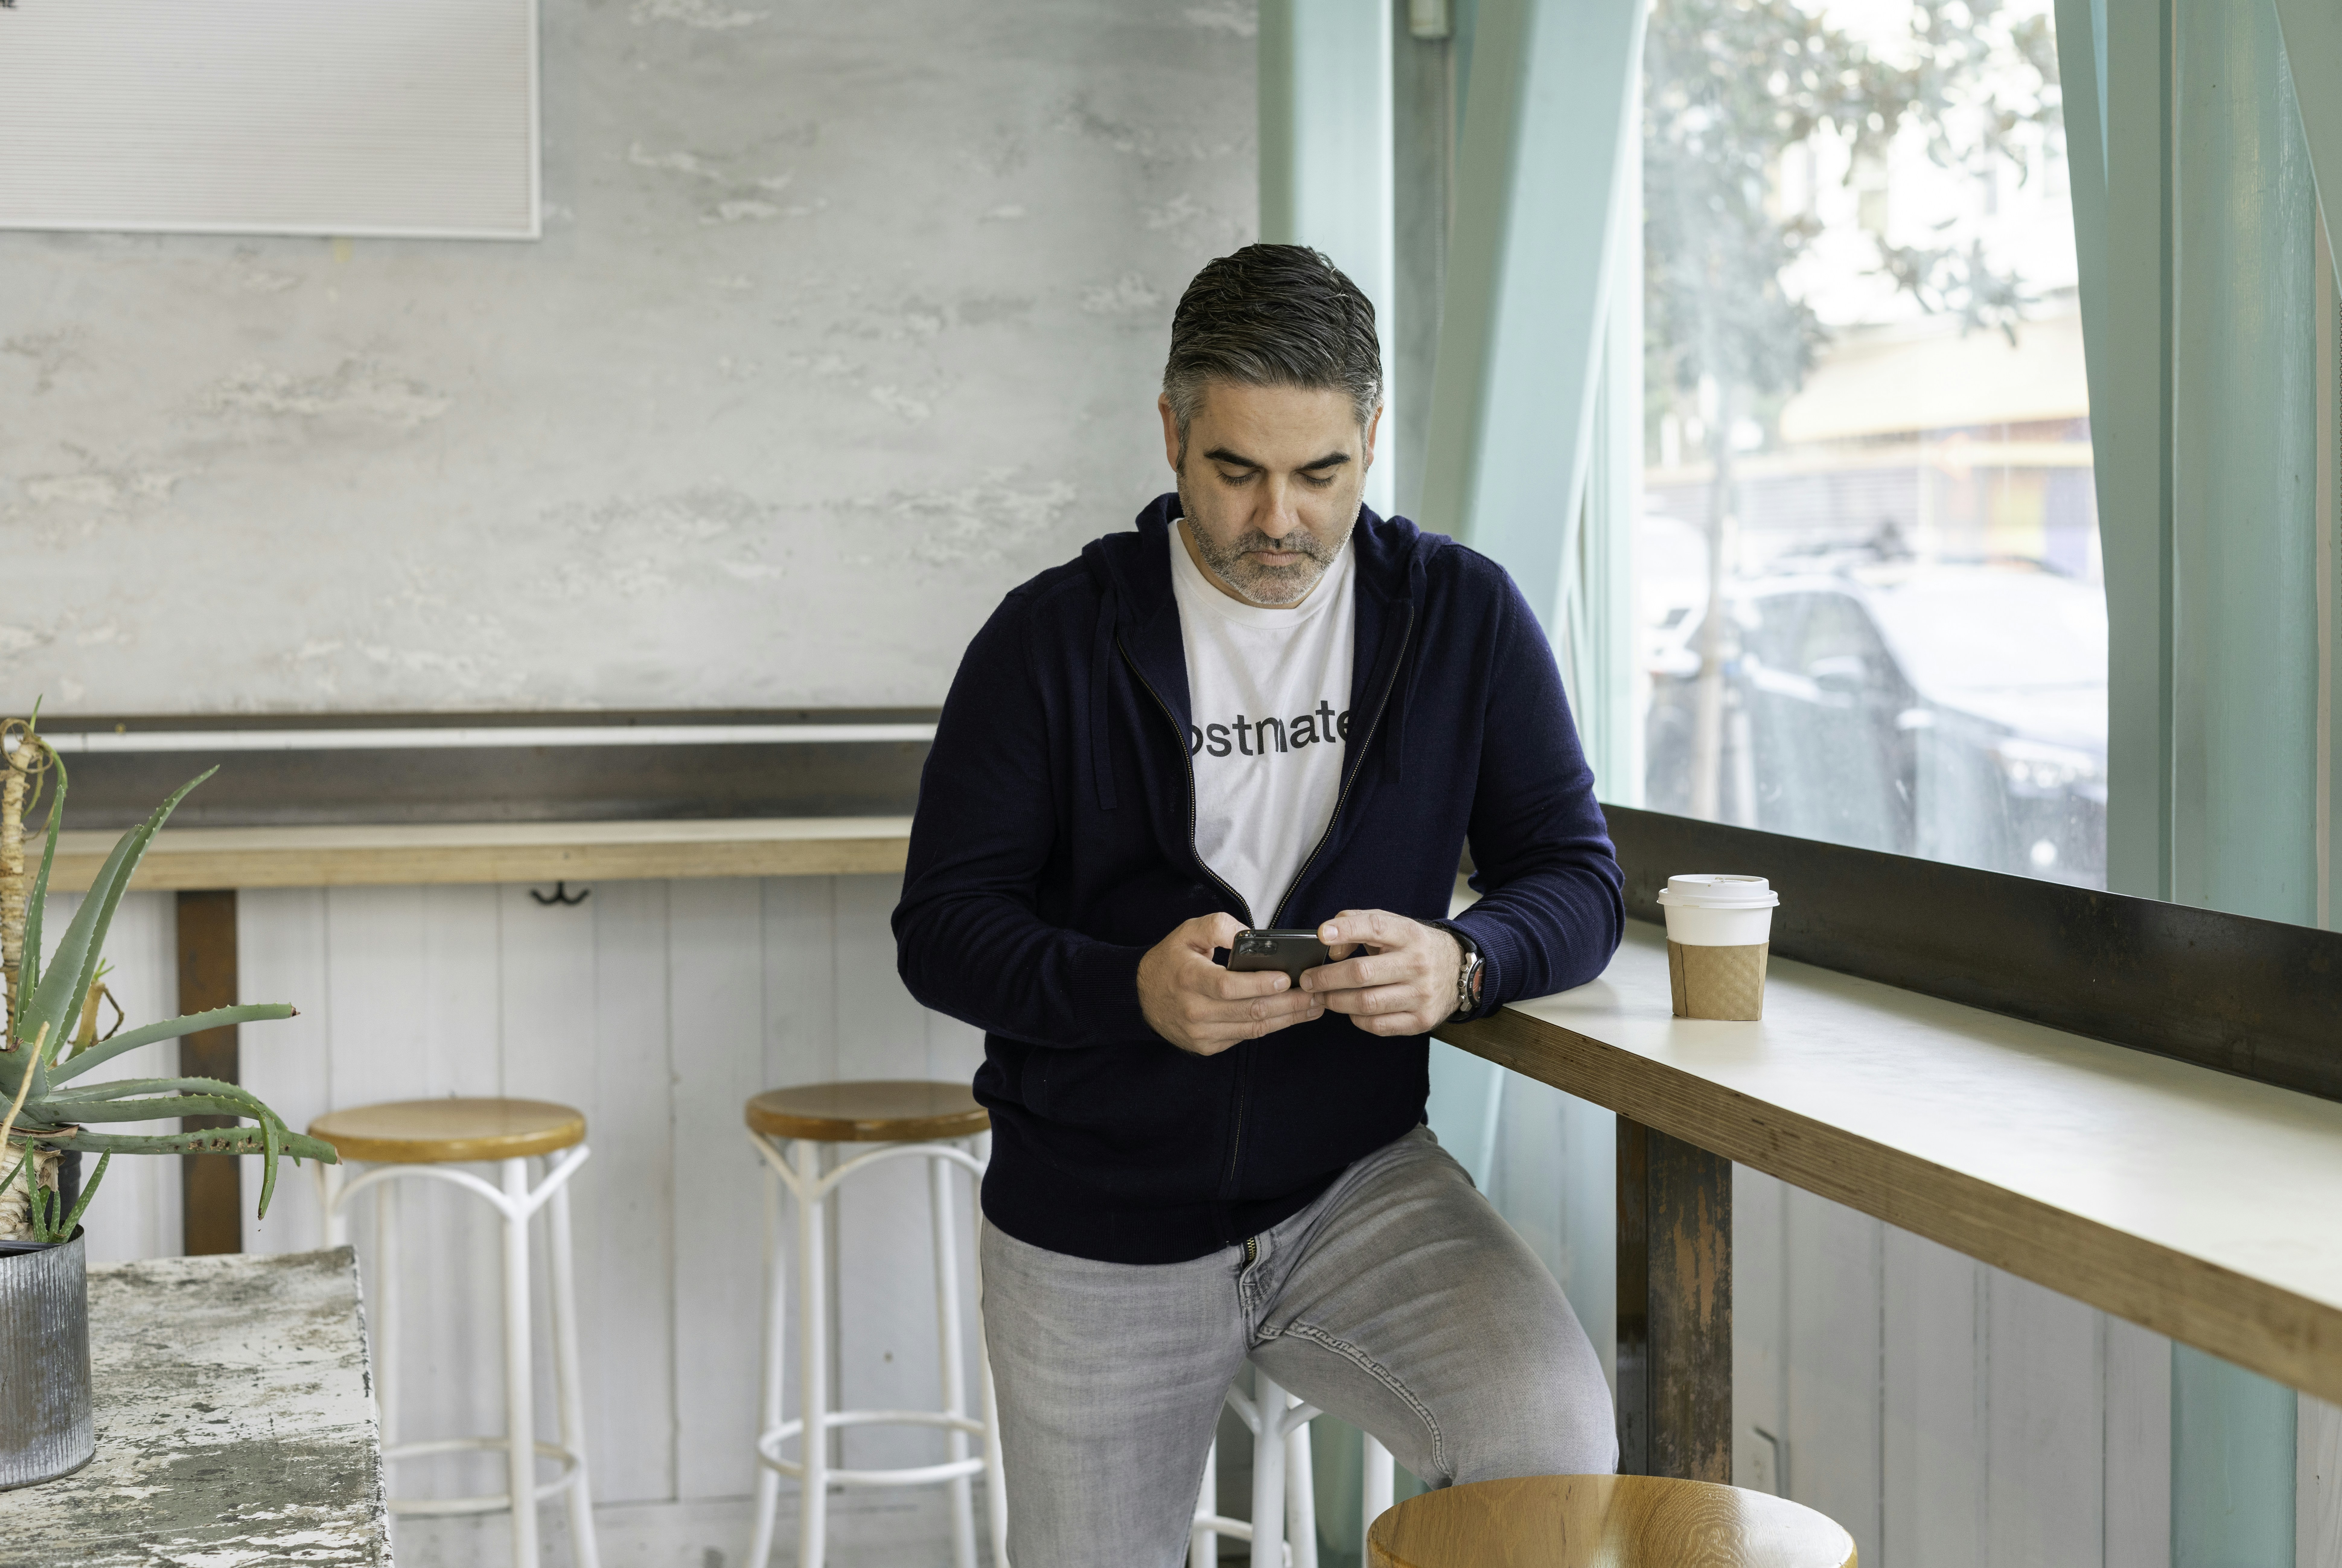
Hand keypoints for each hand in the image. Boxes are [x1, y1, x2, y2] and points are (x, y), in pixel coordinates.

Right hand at [1138, 913, 1323, 1056]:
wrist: (1141, 997)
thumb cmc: (1171, 961)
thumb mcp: (1188, 932)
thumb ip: (1218, 926)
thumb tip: (1250, 934)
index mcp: (1189, 978)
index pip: (1229, 986)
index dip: (1260, 984)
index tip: (1287, 978)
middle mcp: (1194, 1010)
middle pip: (1249, 1010)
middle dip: (1289, 1004)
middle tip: (1317, 994)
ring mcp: (1200, 1033)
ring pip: (1252, 1028)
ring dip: (1288, 1019)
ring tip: (1313, 1007)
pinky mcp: (1207, 1046)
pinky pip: (1245, 1037)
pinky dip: (1270, 1027)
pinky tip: (1289, 1017)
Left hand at [1301, 910, 1463, 1036]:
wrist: (1457, 972)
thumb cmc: (1413, 947)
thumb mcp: (1392, 926)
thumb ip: (1358, 925)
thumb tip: (1331, 948)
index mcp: (1409, 934)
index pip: (1375, 927)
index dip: (1346, 930)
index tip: (1322, 934)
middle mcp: (1417, 964)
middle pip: (1361, 973)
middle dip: (1326, 978)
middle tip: (1307, 980)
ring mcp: (1421, 995)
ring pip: (1365, 1002)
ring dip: (1335, 1001)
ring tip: (1321, 996)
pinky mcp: (1421, 1020)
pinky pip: (1378, 1025)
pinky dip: (1357, 1019)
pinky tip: (1350, 1010)